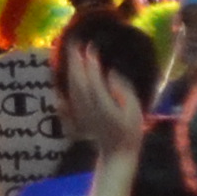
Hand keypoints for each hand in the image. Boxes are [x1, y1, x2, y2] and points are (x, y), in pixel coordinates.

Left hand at [60, 35, 145, 158]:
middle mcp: (89, 107)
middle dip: (76, 60)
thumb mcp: (134, 110)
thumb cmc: (130, 131)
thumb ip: (123, 90)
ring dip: (70, 68)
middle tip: (75, 42)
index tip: (91, 47)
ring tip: (71, 52)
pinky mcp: (77, 115)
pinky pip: (68, 95)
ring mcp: (80, 112)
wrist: (116, 153)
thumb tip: (112, 73)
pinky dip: (65, 82)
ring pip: (72, 86)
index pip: (94, 79)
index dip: (91, 63)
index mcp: (104, 105)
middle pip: (79, 80)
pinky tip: (63, 74)